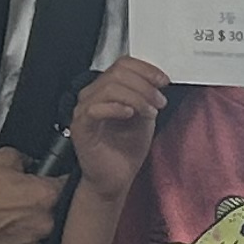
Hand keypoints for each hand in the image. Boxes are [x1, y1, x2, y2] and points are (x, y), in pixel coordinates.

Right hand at [0, 149, 63, 243]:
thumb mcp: (3, 157)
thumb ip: (27, 162)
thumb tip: (34, 167)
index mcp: (46, 196)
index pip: (68, 188)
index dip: (57, 187)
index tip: (51, 187)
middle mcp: (43, 224)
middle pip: (54, 218)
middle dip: (41, 212)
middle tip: (19, 207)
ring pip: (39, 240)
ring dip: (28, 233)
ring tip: (5, 224)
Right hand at [69, 58, 170, 199]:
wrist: (116, 179)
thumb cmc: (126, 150)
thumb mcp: (144, 116)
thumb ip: (146, 97)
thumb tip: (156, 82)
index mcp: (106, 89)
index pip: (123, 64)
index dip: (145, 69)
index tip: (163, 81)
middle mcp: (92, 95)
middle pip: (117, 73)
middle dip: (144, 85)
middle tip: (159, 101)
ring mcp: (84, 110)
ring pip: (109, 87)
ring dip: (136, 97)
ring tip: (150, 112)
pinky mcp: (80, 126)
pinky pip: (95, 108)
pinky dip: (116, 108)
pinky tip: (130, 115)